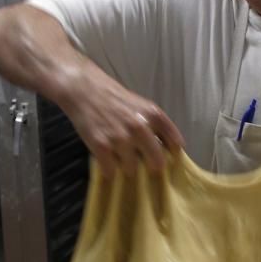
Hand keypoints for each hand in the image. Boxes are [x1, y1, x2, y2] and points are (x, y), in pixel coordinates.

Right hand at [59, 67, 184, 177]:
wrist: (85, 91)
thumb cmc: (115, 99)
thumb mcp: (142, 106)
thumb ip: (155, 125)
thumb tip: (166, 149)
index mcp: (154, 115)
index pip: (175, 143)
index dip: (173, 154)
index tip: (170, 160)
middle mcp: (140, 128)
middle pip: (157, 161)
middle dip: (152, 167)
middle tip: (145, 166)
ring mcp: (121, 139)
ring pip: (132, 169)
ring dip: (128, 168)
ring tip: (122, 160)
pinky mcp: (102, 147)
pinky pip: (110, 170)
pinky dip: (109, 170)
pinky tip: (107, 163)